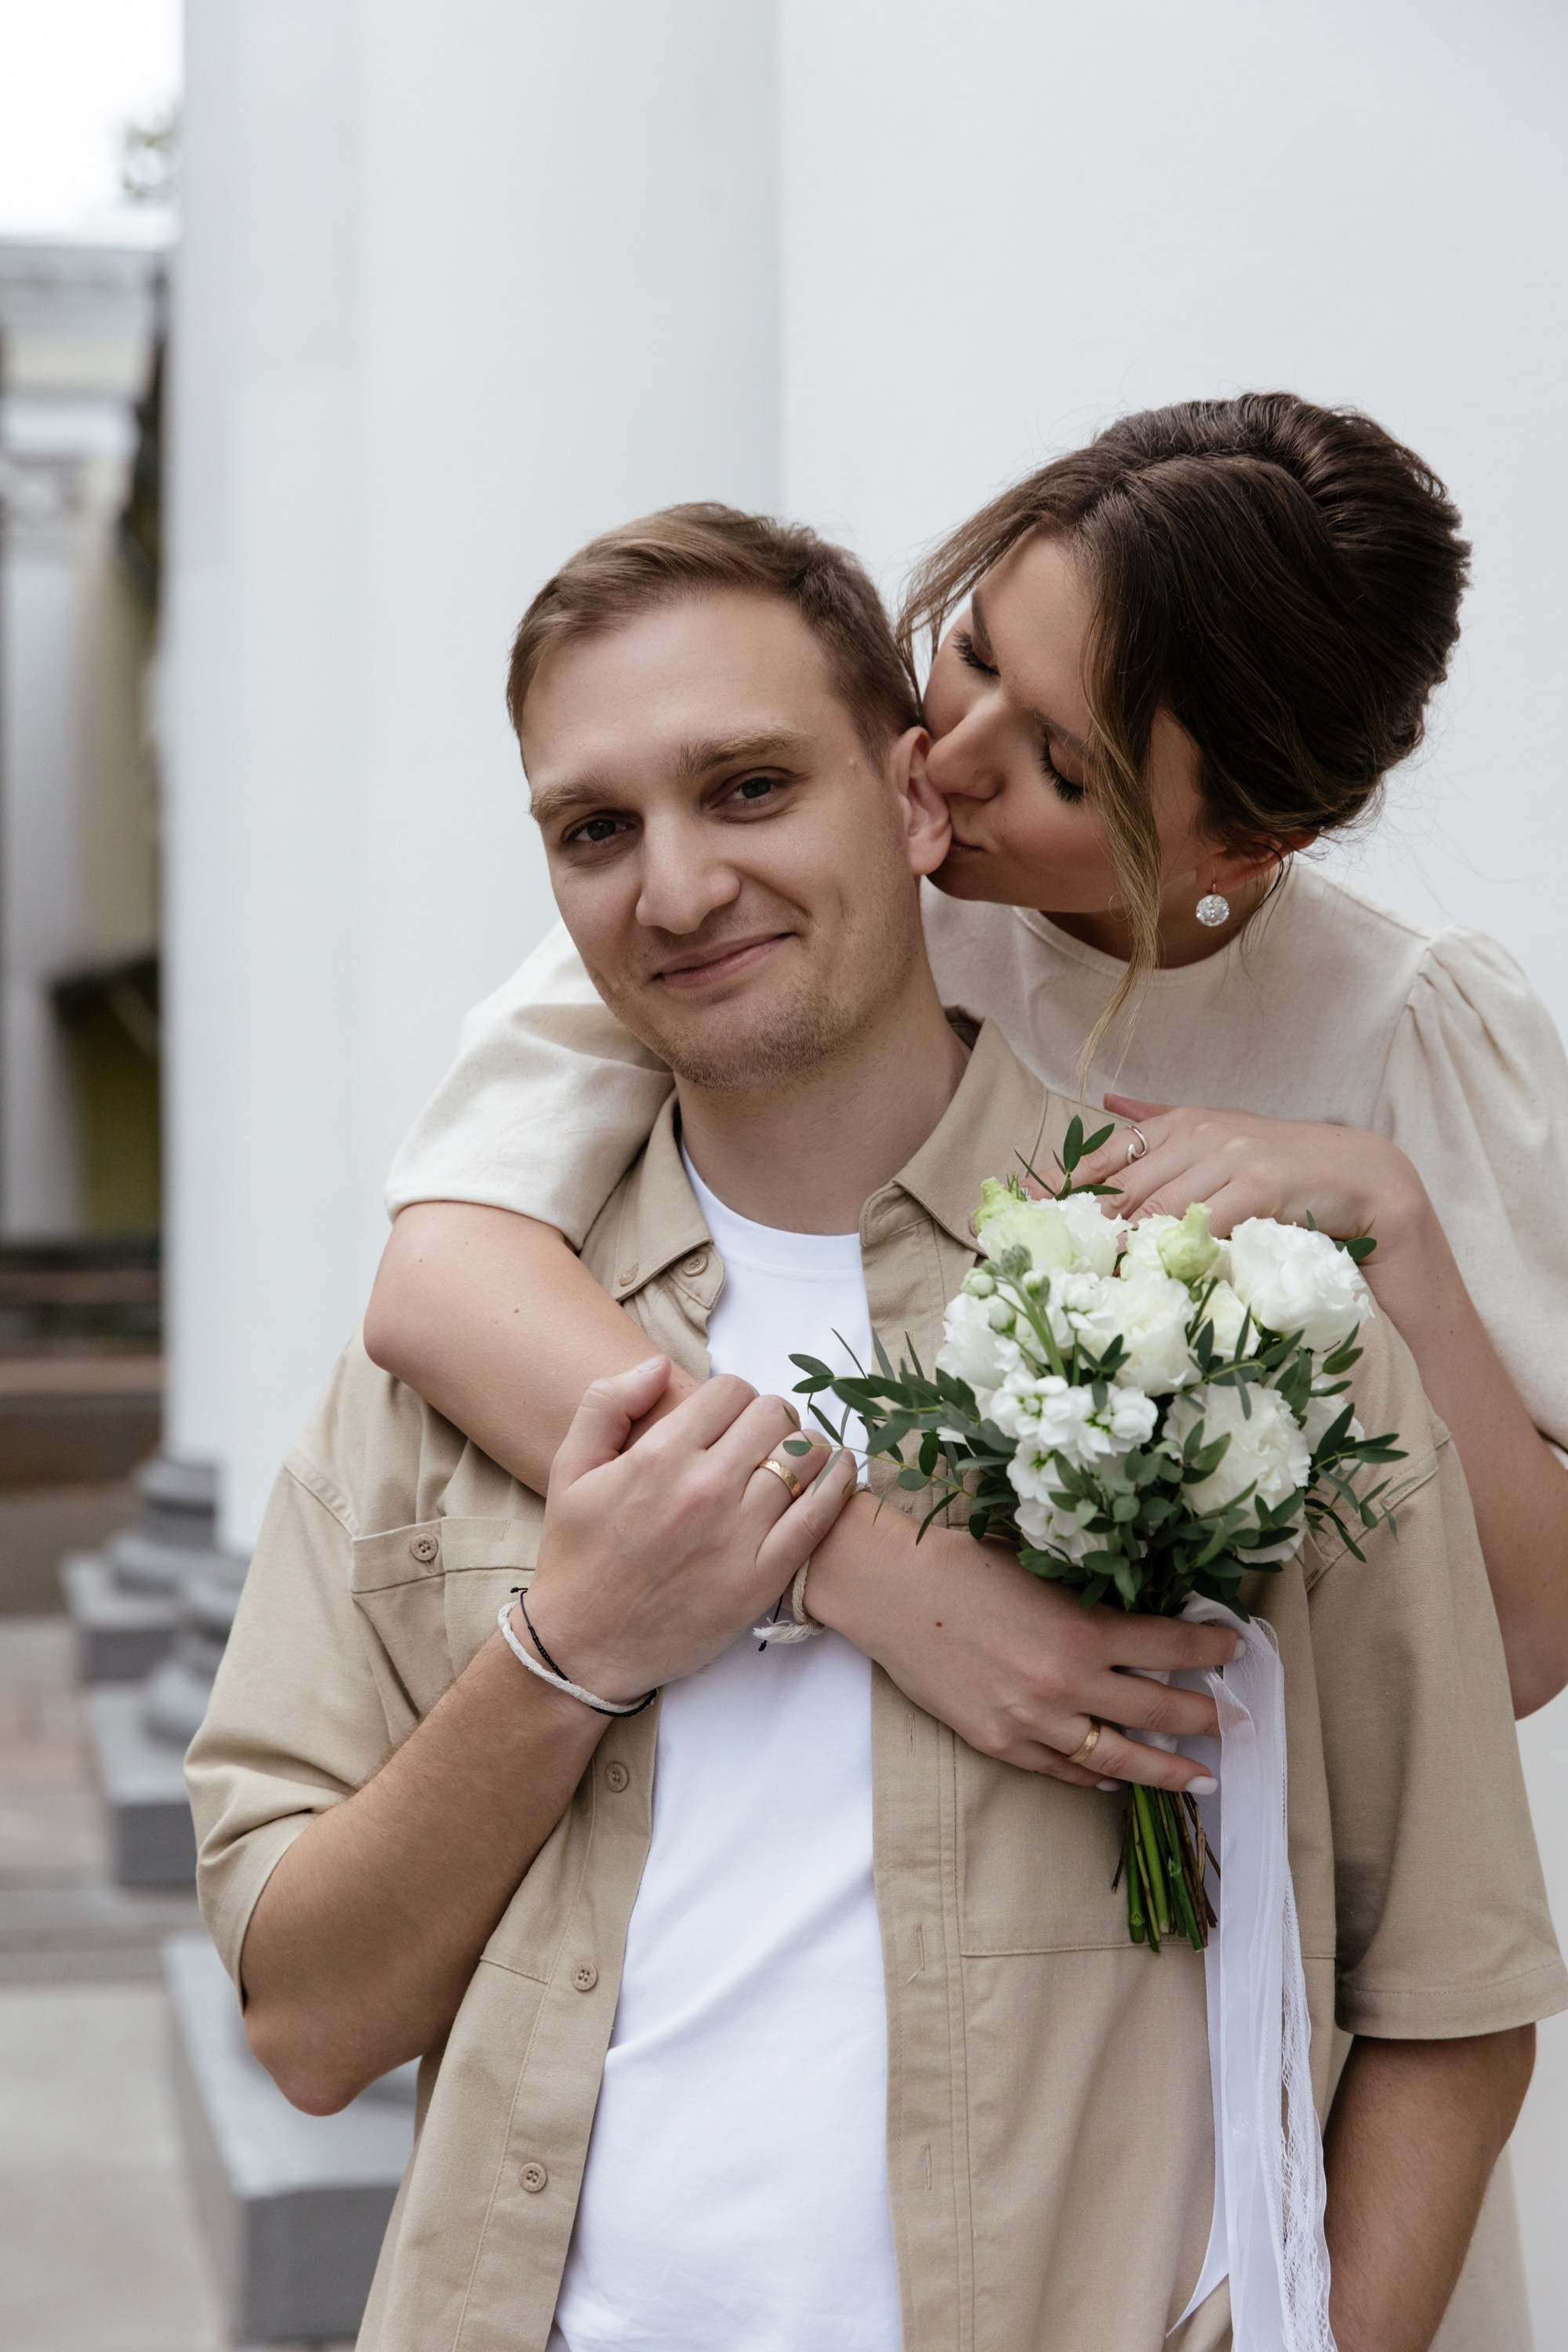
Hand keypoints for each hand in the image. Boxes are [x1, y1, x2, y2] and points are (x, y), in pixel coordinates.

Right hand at [524, 1356, 856, 1702]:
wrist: (582, 1648)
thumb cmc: (576, 1556)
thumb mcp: (570, 1469)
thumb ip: (607, 1403)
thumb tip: (658, 1365)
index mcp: (658, 1457)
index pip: (730, 1390)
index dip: (733, 1397)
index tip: (728, 1419)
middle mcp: (703, 1490)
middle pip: (774, 1415)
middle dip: (771, 1417)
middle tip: (761, 1438)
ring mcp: (737, 1535)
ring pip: (805, 1456)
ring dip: (805, 1447)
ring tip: (794, 1458)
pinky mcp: (761, 1578)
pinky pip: (819, 1516)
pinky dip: (838, 1484)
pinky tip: (840, 1471)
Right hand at [809, 1502, 1237, 1792]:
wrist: (889, 1590)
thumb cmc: (962, 1562)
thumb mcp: (1042, 1569)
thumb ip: (1090, 1602)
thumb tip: (1140, 1621)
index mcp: (1082, 1630)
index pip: (1171, 1648)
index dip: (1211, 1649)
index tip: (1235, 1647)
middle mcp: (1066, 1684)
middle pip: (1159, 1710)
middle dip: (1207, 1717)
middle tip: (1241, 1722)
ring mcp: (1033, 1721)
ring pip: (1119, 1757)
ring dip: (1167, 1769)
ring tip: (1202, 1778)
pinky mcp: (1001, 1743)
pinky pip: (1063, 1772)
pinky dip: (1095, 1779)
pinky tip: (1116, 1780)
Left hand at [1074, 1092, 1427, 1243]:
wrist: (1361, 1175)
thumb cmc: (1284, 1167)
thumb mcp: (1220, 1136)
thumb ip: (1161, 1124)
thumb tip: (1106, 1105)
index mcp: (1182, 1124)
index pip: (1107, 1155)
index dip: (1061, 1182)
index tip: (1018, 1202)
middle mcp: (1201, 1134)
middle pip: (1125, 1187)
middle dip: (1082, 1225)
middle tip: (1042, 1256)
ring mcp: (1230, 1155)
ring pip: (1160, 1206)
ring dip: (1121, 1244)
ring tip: (1084, 1275)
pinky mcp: (1260, 1183)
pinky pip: (1206, 1220)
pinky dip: (1177, 1246)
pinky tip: (1151, 1269)